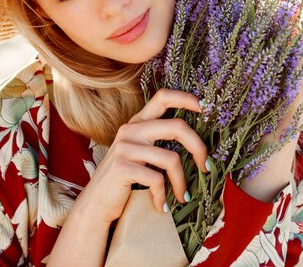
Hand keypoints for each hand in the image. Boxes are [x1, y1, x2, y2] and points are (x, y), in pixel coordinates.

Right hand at [75, 88, 208, 224]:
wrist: (96, 204)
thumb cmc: (125, 180)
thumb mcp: (140, 153)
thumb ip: (158, 141)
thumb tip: (198, 143)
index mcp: (137, 122)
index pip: (163, 97)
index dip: (186, 98)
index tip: (205, 108)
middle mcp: (130, 129)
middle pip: (177, 127)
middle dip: (198, 148)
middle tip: (206, 167)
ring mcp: (125, 147)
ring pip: (171, 158)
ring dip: (181, 183)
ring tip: (182, 196)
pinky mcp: (122, 167)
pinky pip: (157, 179)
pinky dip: (163, 196)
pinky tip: (161, 205)